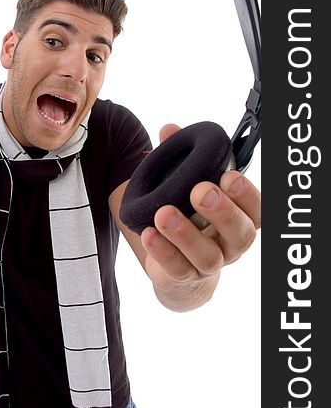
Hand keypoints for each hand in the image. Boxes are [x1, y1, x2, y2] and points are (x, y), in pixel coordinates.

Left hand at [140, 124, 260, 310]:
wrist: (176, 269)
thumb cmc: (189, 218)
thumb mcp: (186, 187)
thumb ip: (181, 159)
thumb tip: (169, 130)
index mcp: (241, 218)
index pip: (257, 209)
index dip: (247, 194)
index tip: (228, 175)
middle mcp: (231, 244)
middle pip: (240, 233)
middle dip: (222, 211)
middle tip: (200, 191)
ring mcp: (209, 264)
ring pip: (207, 256)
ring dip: (185, 233)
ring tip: (163, 213)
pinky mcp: (182, 278)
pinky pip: (176, 268)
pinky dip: (162, 250)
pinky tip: (149, 234)